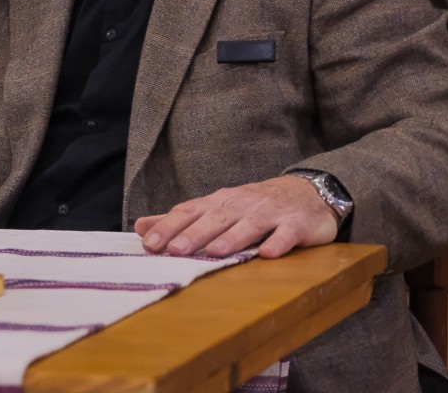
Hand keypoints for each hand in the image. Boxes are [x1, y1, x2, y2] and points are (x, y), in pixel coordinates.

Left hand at [133, 175, 339, 258]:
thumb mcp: (215, 209)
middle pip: (214, 219)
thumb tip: (140, 227)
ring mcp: (269, 212)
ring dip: (231, 238)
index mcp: (218, 203)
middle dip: (194, 234)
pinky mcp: (296, 223)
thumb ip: (179, 220)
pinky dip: (278, 243)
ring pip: (248, 225)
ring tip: (214, 252)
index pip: (188, 213)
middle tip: (174, 250)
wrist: (307, 192)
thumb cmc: (252, 206)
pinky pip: (287, 233)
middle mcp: (240, 204)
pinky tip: (267, 254)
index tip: (149, 244)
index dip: (168, 228)